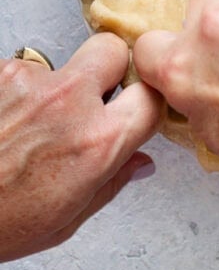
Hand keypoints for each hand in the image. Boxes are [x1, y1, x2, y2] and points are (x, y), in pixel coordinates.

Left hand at [0, 34, 161, 262]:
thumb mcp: (66, 220)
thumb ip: (111, 182)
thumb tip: (138, 162)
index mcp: (98, 143)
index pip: (152, 96)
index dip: (145, 101)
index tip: (136, 108)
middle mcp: (69, 103)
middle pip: (113, 50)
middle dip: (108, 68)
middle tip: (92, 95)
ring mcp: (30, 81)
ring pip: (60, 62)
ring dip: (51, 87)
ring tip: (26, 126)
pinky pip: (20, 70)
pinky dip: (14, 92)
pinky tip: (3, 123)